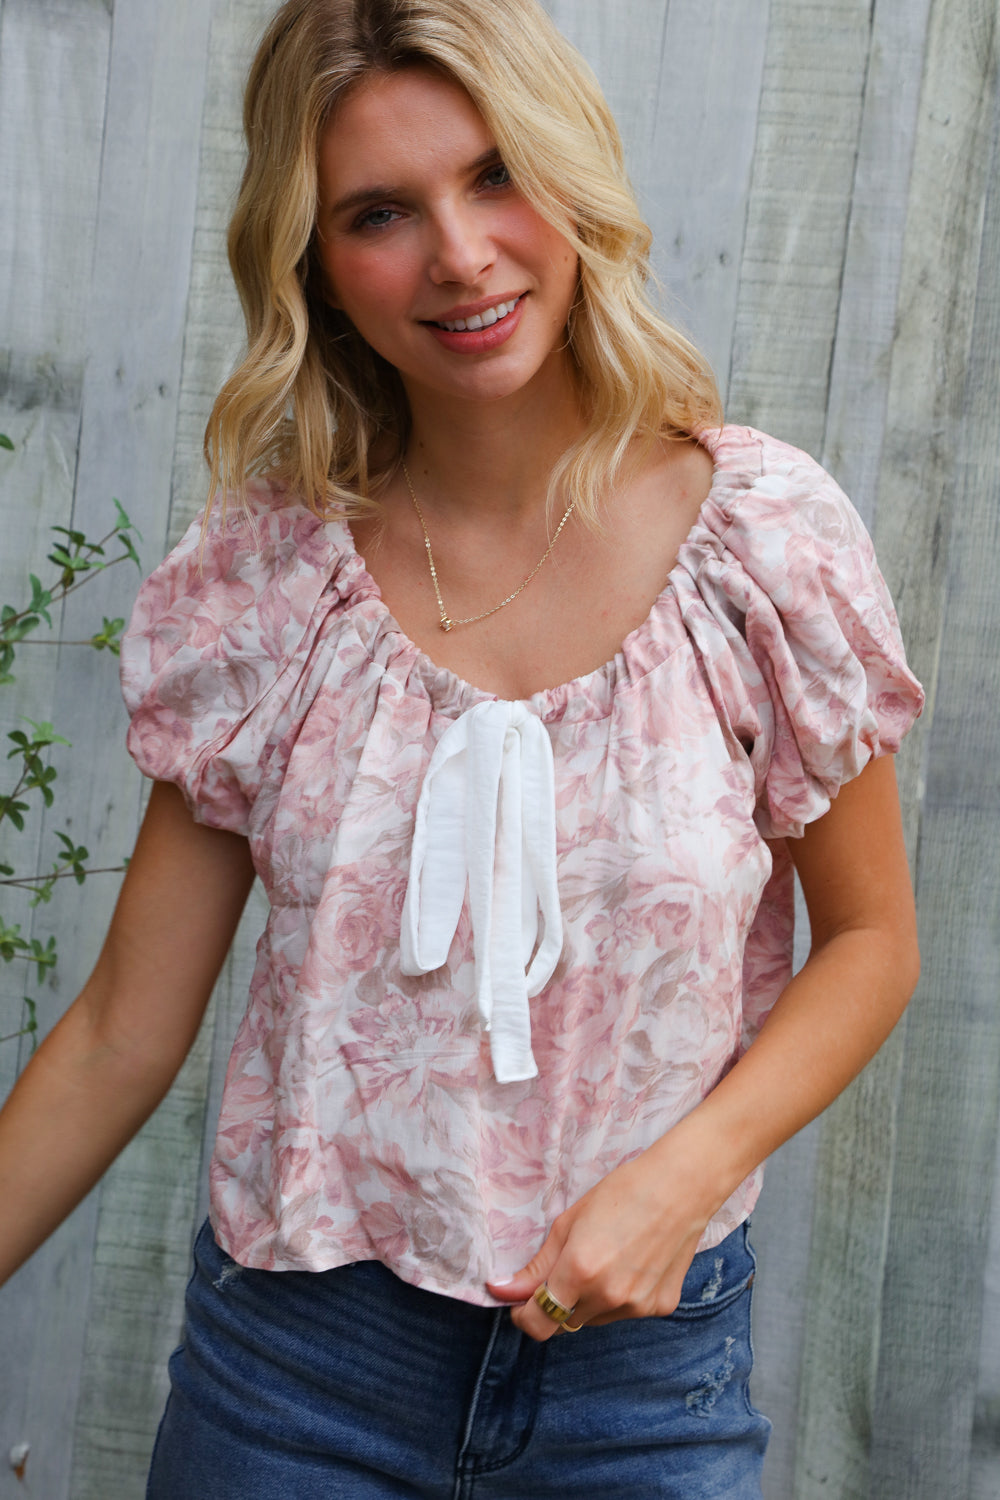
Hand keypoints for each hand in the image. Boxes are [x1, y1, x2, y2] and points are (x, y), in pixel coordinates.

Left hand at [486, 1132, 719, 1342]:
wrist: (681, 1188)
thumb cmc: (622, 1193)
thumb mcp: (569, 1222)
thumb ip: (537, 1265)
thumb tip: (502, 1290)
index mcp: (579, 1272)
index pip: (539, 1323)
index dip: (524, 1315)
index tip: (522, 1302)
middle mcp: (608, 1297)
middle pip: (566, 1321)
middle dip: (558, 1301)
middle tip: (569, 1265)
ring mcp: (637, 1306)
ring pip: (596, 1318)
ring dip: (589, 1300)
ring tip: (607, 1257)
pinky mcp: (660, 1307)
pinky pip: (625, 1312)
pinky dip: (620, 1297)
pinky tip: (633, 1263)